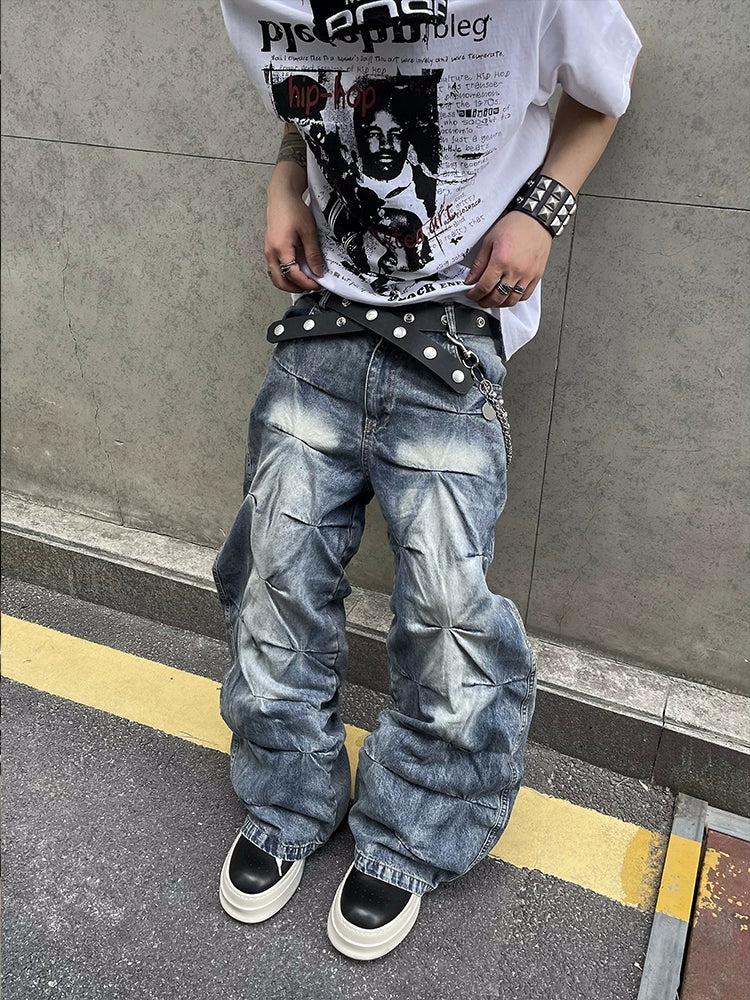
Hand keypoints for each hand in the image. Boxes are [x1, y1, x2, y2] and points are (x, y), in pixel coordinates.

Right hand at [265, 167, 324, 292]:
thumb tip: (317, 271)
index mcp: (280, 248)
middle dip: (296, 288)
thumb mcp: (309, 232)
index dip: (306, 283)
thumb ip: (313, 254)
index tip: (317, 284)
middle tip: (310, 286)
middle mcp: (271, 252)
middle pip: (280, 281)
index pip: (293, 275)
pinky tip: (296, 271)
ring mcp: (268, 251)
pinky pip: (274, 269)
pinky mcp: (269, 249)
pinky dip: (284, 275)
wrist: (282, 197)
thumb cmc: (293, 210)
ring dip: (289, 283)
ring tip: (304, 281)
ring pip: (276, 277)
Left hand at [465, 211, 552, 307]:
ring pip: (511, 300)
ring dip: (499, 303)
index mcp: (501, 260)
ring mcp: (527, 275)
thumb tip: (471, 279)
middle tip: (479, 299)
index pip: (484, 286)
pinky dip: (515, 299)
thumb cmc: (515, 225)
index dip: (475, 294)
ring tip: (492, 299)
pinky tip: (508, 295)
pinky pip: (525, 295)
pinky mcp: (536, 276)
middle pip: (497, 297)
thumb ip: (479, 262)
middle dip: (485, 301)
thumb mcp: (489, 240)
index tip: (471, 294)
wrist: (536, 219)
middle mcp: (515, 270)